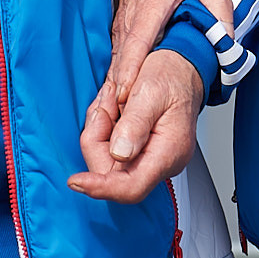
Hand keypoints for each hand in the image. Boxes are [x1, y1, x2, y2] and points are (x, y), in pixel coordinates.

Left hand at [70, 49, 202, 203]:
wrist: (183, 69)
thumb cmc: (172, 77)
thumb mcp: (151, 91)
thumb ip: (134, 124)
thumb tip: (119, 154)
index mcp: (168, 152)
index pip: (132, 187)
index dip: (101, 187)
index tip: (76, 181)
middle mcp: (160, 163)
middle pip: (111, 173)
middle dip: (97, 138)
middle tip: (107, 103)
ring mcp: (150, 159)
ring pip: (106, 160)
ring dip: (100, 128)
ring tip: (114, 99)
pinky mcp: (140, 153)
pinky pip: (109, 150)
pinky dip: (103, 128)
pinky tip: (114, 108)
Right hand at [101, 0, 232, 124]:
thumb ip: (219, 4)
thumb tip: (228, 37)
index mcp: (149, 6)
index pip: (137, 42)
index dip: (131, 69)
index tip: (127, 93)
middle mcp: (130, 18)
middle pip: (122, 59)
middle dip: (120, 88)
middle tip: (123, 115)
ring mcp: (121, 26)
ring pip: (117, 61)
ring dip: (116, 87)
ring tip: (118, 115)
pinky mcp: (119, 33)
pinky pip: (117, 58)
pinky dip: (116, 78)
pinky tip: (118, 99)